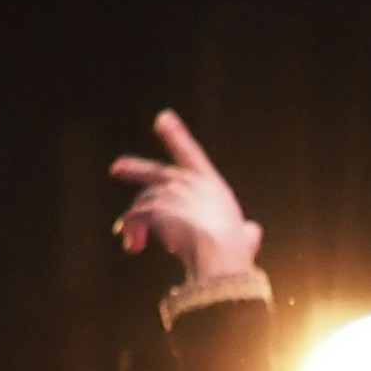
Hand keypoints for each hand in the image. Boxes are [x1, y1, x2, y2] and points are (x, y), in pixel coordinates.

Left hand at [110, 109, 261, 288]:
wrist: (218, 252)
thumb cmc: (233, 248)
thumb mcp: (244, 238)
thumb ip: (247, 233)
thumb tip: (253, 233)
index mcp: (210, 184)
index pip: (191, 153)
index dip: (176, 135)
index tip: (162, 118)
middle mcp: (186, 181)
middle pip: (156, 173)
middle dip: (135, 169)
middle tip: (117, 169)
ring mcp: (168, 192)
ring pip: (142, 203)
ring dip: (134, 224)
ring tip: (132, 243)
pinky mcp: (153, 207)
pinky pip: (135, 217)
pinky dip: (132, 231)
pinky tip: (134, 246)